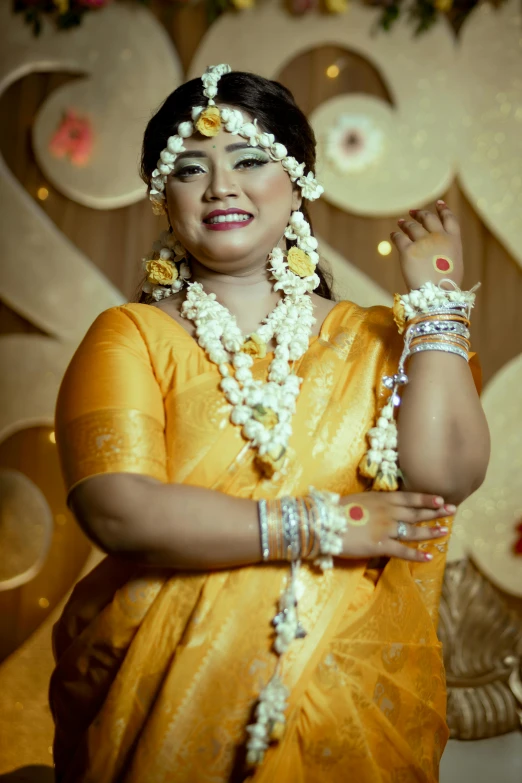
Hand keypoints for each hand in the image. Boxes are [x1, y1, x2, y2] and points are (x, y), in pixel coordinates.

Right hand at [338, 491, 454, 562]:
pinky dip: (417, 554)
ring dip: (431, 531)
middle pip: (417, 512)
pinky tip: (429, 556)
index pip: (410, 497)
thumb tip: (383, 505)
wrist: (324, 522)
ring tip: (445, 532)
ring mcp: (386, 529)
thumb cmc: (337, 510)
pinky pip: (403, 551)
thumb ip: (374, 503)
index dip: (427, 498)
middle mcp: (388, 512)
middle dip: (436, 512)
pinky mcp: (380, 545)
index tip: (441, 498)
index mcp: (382, 499)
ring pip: (414, 530)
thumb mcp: (359, 500)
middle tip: (452, 511)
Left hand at [391, 201, 463, 289]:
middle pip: (428, 218)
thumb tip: (441, 245)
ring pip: (412, 226)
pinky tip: (393, 235)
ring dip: (406, 223)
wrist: (436, 295)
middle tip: (413, 212)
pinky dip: (395, 235)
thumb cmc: (447, 285)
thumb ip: (448, 249)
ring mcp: (423, 242)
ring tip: (401, 223)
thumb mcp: (455, 263)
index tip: (439, 203)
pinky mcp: (408, 251)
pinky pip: (399, 238)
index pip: (449, 218)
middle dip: (420, 214)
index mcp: (453, 240)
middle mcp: (438, 237)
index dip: (443, 209)